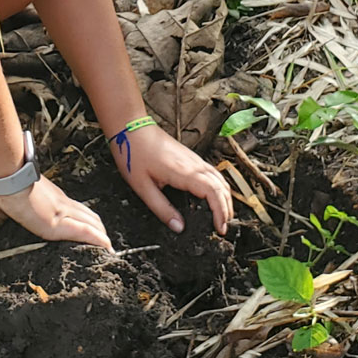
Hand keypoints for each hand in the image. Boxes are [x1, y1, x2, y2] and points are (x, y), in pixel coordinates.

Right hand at [0, 174, 112, 251]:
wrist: (3, 178)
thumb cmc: (0, 187)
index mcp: (49, 201)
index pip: (73, 210)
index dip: (84, 220)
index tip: (92, 230)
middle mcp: (60, 205)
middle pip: (88, 216)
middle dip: (98, 229)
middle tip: (106, 243)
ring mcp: (61, 213)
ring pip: (91, 223)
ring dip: (101, 236)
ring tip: (109, 250)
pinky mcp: (58, 224)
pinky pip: (85, 232)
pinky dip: (98, 240)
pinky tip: (107, 247)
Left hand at [112, 121, 231, 235]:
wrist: (131, 128)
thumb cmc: (134, 155)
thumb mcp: (142, 187)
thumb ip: (161, 209)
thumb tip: (178, 227)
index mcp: (183, 173)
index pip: (213, 193)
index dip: (220, 212)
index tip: (220, 228)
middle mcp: (193, 164)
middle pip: (221, 187)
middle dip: (226, 208)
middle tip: (222, 227)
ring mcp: (194, 159)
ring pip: (220, 179)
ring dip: (225, 198)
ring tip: (222, 215)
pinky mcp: (191, 157)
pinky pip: (213, 173)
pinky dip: (219, 187)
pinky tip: (215, 196)